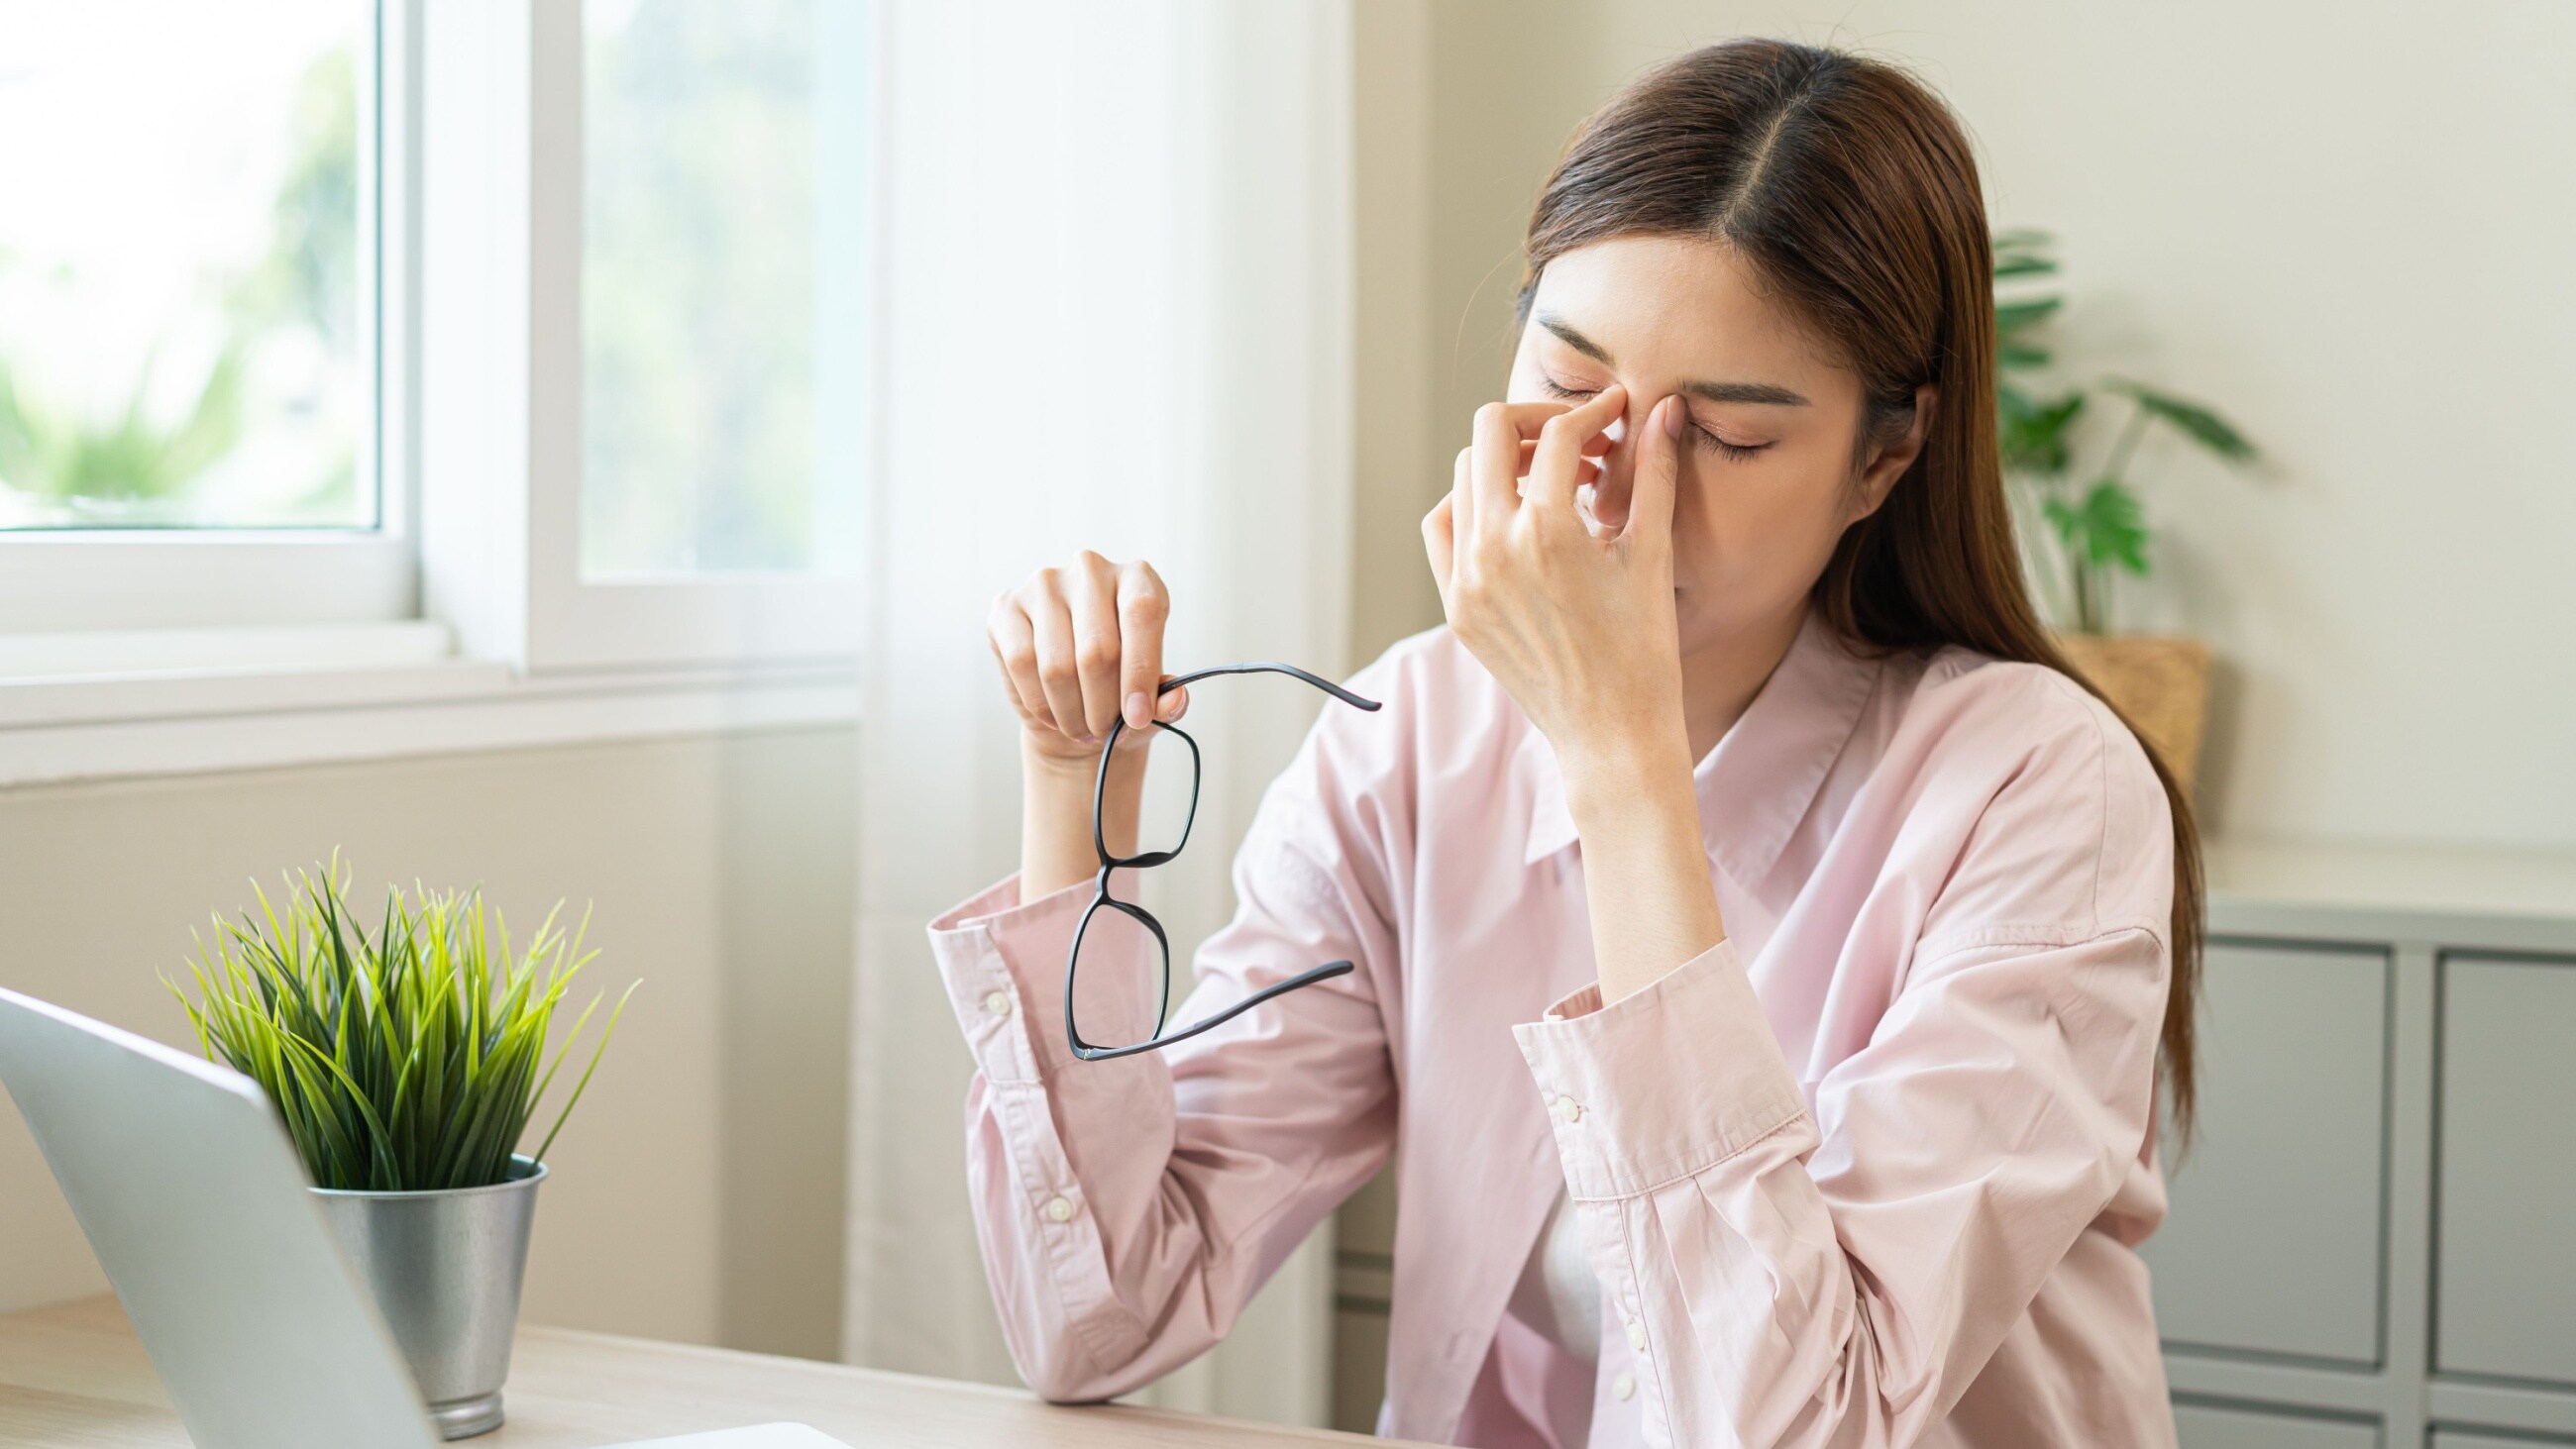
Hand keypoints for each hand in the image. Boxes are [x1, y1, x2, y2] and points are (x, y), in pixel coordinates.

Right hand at [987, 552, 1190, 768]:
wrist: (1070, 699)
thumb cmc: (1118, 691)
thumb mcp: (1151, 699)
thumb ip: (1167, 700)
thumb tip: (1176, 699)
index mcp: (1137, 577)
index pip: (1142, 612)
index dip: (1140, 671)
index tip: (1137, 716)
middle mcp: (1090, 569)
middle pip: (1097, 648)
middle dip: (1103, 707)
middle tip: (1105, 733)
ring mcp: (1045, 584)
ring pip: (1058, 664)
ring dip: (1072, 712)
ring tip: (1082, 729)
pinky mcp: (1007, 606)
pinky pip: (1022, 663)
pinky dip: (1041, 702)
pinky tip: (1054, 714)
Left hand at [1423, 384, 1691, 785]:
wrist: (1612, 734)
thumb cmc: (1643, 649)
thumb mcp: (1652, 554)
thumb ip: (1652, 473)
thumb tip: (1665, 409)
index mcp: (1546, 531)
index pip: (1558, 435)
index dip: (1593, 413)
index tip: (1616, 416)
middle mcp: (1493, 549)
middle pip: (1490, 433)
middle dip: (1537, 421)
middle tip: (1577, 438)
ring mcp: (1466, 580)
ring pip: (1462, 478)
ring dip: (1505, 462)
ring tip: (1552, 480)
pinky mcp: (1456, 607)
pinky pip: (1444, 530)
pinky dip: (1471, 507)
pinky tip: (1513, 517)